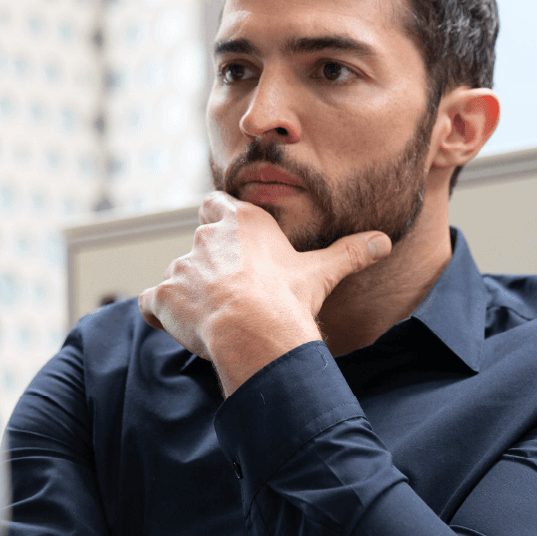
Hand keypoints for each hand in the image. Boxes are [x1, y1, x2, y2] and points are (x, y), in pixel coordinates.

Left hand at [138, 192, 391, 395]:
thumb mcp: (321, 271)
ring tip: (215, 317)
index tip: (231, 245)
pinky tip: (183, 327)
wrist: (255, 330)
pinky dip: (161, 314)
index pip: (215, 205)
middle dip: (208, 266)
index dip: (219, 222)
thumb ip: (349, 253)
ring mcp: (180, 266)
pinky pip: (152, 303)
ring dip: (188, 293)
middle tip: (231, 292)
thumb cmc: (287, 298)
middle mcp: (204, 237)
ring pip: (177, 276)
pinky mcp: (162, 295)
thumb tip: (384, 241)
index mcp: (240, 221)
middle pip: (197, 244)